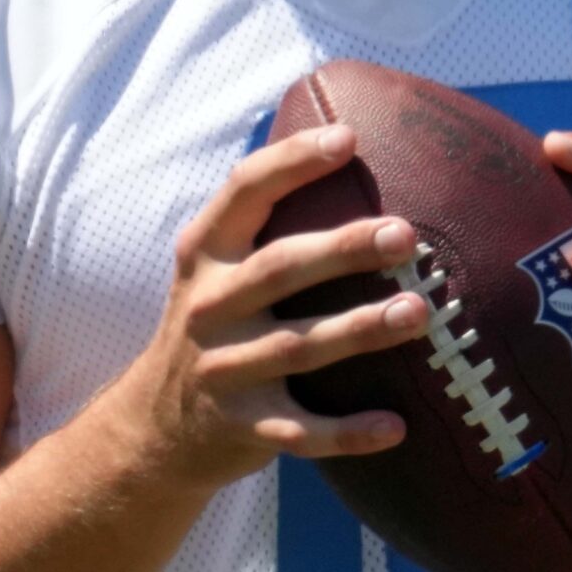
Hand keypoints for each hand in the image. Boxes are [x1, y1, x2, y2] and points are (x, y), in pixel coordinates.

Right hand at [112, 124, 430, 488]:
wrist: (152, 429)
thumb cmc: (214, 325)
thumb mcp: (215, 269)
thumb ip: (262, 222)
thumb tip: (349, 145)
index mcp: (206, 254)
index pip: (244, 191)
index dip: (293, 162)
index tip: (348, 139)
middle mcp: (208, 306)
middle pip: (280, 268)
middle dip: (343, 248)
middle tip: (405, 234)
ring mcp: (222, 369)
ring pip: (297, 347)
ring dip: (360, 330)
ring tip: (419, 313)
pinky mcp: (241, 428)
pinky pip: (300, 432)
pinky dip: (347, 433)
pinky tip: (396, 426)